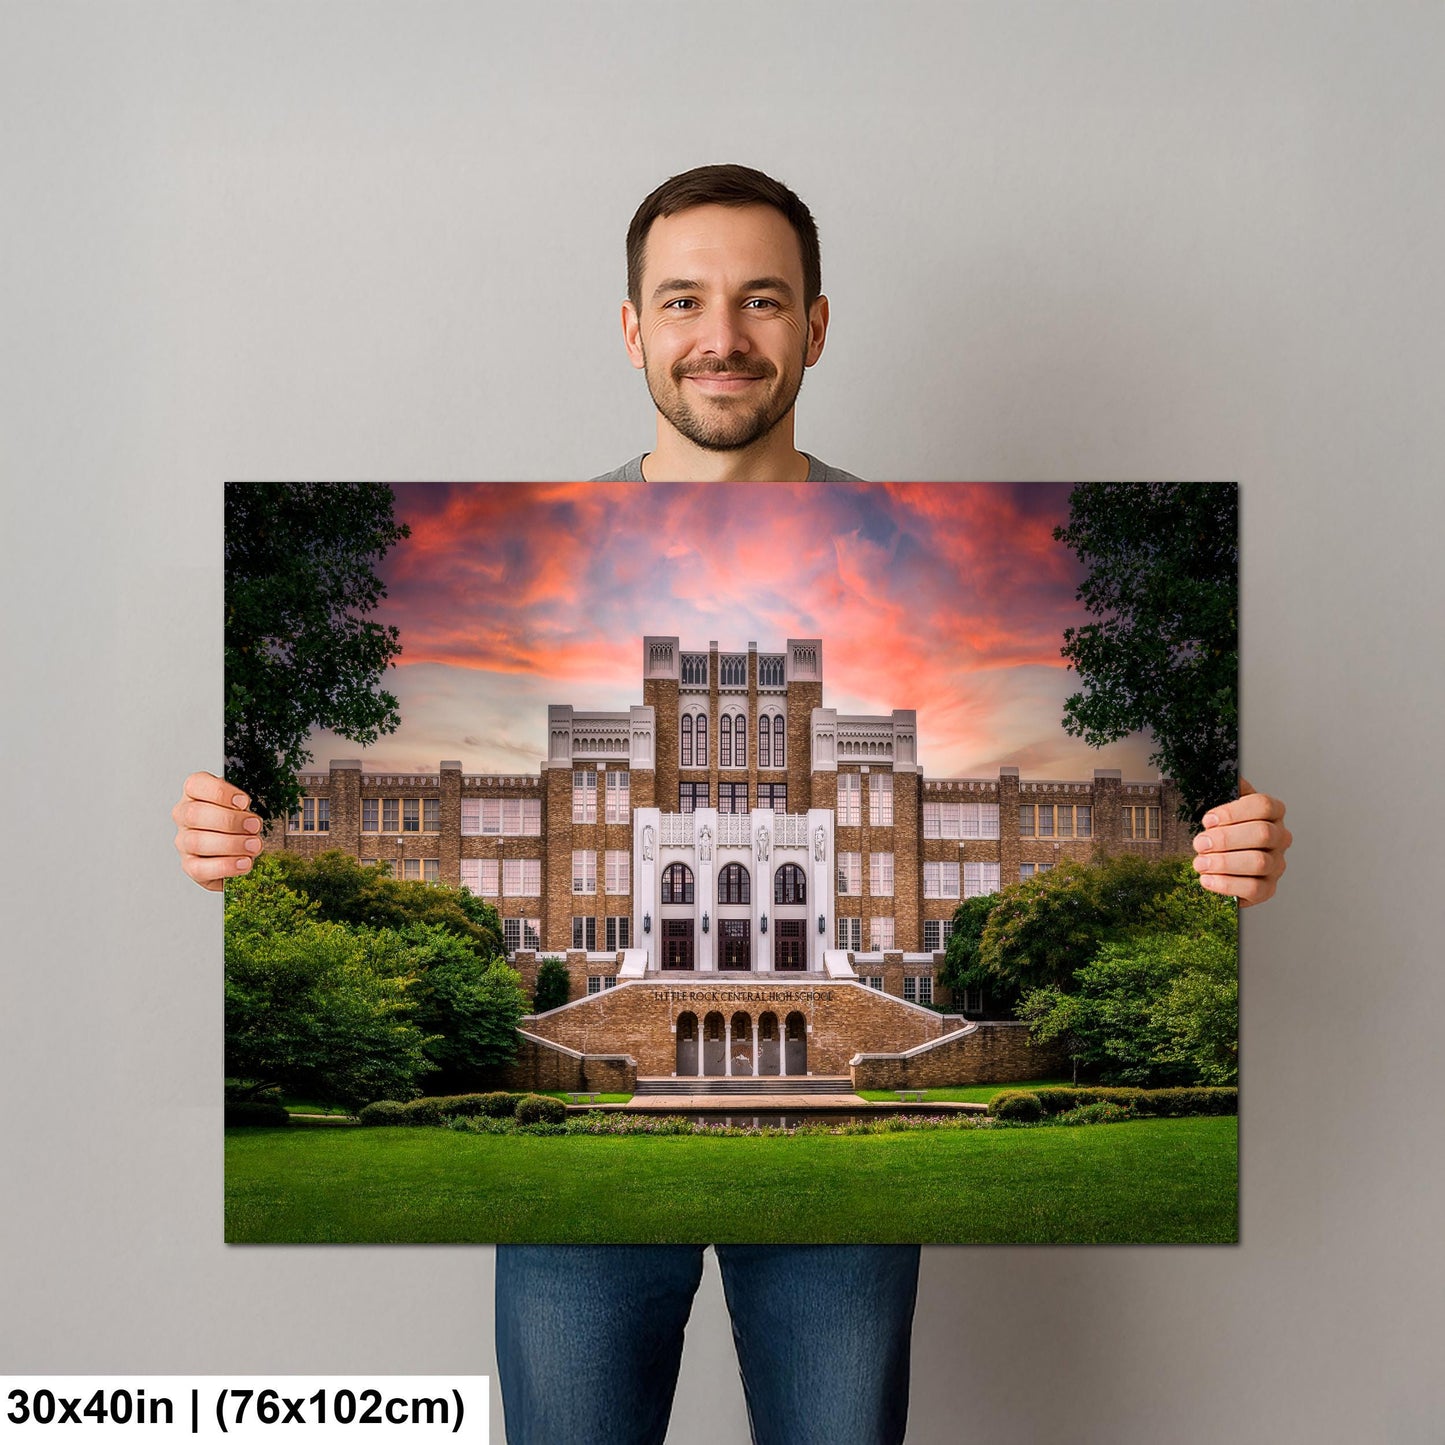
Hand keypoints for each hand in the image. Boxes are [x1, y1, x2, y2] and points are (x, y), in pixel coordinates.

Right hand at [172, 771, 264, 890]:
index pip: (196, 785)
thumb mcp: (244, 804)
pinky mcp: (190, 866)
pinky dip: (226, 866)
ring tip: (254, 845)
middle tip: (254, 826)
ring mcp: (184, 842)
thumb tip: (254, 810)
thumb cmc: (240, 821)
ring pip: (198, 842)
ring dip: (231, 844)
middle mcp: (184, 816)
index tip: (244, 802)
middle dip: (229, 820)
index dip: (220, 793)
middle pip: (195, 814)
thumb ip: (245, 803)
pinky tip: (244, 862)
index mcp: (195, 793)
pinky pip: (201, 868)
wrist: (239, 849)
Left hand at [1192, 778, 1290, 906]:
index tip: (1207, 819)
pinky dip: (1227, 885)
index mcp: (1272, 812)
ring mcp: (1276, 864)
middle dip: (1226, 839)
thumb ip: (1223, 789)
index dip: (1233, 812)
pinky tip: (1207, 880)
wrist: (1222, 862)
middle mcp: (1280, 837)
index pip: (1262, 805)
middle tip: (1199, 843)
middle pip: (1262, 834)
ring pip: (1259, 862)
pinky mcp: (1268, 888)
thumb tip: (1226, 775)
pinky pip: (1254, 888)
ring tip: (1200, 863)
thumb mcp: (1221, 805)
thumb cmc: (1222, 829)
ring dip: (1224, 863)